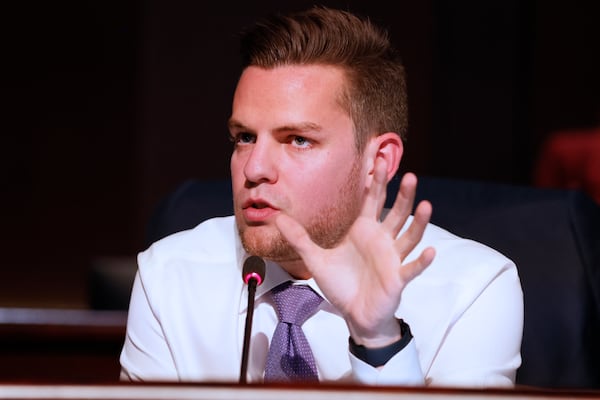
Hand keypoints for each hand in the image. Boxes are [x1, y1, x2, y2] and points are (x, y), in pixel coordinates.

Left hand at [275, 158, 434, 346]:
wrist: (354, 314)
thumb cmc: (340, 284)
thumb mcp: (315, 259)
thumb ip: (299, 238)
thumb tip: (278, 219)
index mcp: (363, 230)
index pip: (372, 199)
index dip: (377, 180)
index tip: (379, 157)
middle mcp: (381, 240)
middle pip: (396, 212)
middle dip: (403, 195)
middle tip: (410, 176)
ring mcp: (392, 258)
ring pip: (409, 236)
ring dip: (418, 222)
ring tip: (426, 205)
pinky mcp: (397, 278)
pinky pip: (411, 267)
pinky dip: (422, 261)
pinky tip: (432, 251)